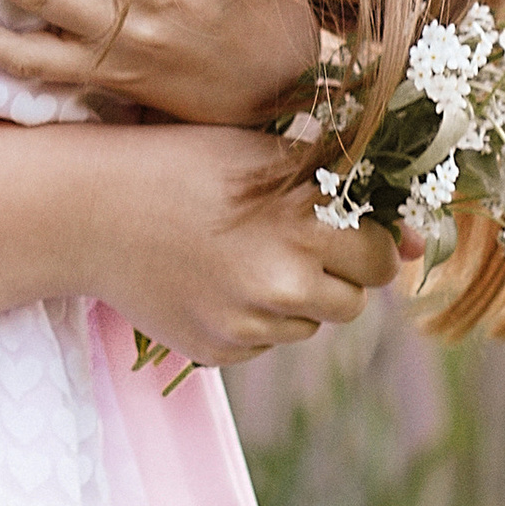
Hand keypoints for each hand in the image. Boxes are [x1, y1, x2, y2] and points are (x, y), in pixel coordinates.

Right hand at [88, 127, 400, 367]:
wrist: (87, 209)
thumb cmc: (181, 162)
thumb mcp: (260, 153)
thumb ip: (342, 189)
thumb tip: (417, 246)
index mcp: (301, 221)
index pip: (378, 256)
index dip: (362, 237)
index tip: (334, 221)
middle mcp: (281, 280)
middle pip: (352, 301)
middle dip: (334, 274)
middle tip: (290, 240)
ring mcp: (247, 323)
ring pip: (309, 325)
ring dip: (294, 297)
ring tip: (243, 254)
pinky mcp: (218, 352)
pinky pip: (263, 343)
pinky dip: (251, 318)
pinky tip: (212, 279)